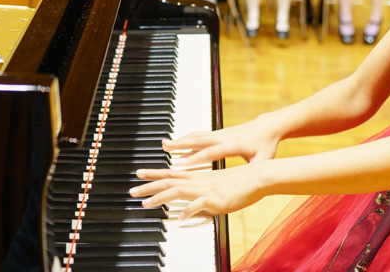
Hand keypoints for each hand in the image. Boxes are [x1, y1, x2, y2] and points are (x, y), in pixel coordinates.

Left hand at [131, 162, 267, 219]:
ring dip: (160, 197)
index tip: (139, 173)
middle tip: (132, 189)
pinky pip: (199, 205)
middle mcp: (198, 181)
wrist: (257, 177)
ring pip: (178, 191)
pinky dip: (188, 210)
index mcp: (198, 178)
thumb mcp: (217, 189)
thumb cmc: (240, 183)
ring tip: (145, 204)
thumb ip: (202, 198)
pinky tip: (178, 217)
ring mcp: (206, 189)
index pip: (171, 174)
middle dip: (149, 185)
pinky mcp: (216, 199)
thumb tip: (190, 209)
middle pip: (169, 181)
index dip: (154, 173)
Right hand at [162, 114, 281, 166]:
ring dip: (180, 140)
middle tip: (165, 148)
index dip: (196, 159)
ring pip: (197, 136)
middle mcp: (224, 137)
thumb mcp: (264, 161)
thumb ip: (255, 172)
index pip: (211, 152)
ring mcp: (220, 133)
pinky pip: (200, 135)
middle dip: (181, 144)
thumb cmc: (266, 145)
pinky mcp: (219, 132)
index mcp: (234, 146)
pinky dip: (187, 139)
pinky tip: (178, 144)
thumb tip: (247, 185)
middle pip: (199, 140)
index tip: (181, 164)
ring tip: (165, 145)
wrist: (268, 126)